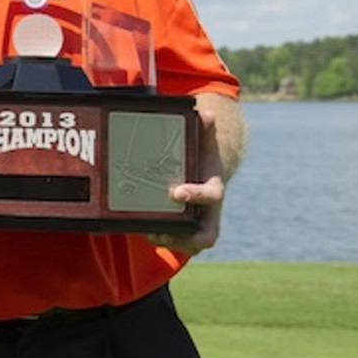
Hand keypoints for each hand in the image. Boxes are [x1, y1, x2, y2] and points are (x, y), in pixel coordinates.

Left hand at [146, 107, 225, 255]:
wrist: (204, 173)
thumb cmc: (201, 158)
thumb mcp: (203, 142)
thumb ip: (203, 129)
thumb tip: (205, 113)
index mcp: (215, 188)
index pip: (213, 196)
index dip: (197, 195)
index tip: (176, 192)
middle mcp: (210, 211)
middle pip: (207, 235)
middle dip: (186, 236)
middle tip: (160, 229)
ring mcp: (199, 223)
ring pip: (191, 244)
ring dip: (170, 240)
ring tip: (148, 232)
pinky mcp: (186, 230)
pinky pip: (178, 242)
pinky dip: (162, 239)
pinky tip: (142, 230)